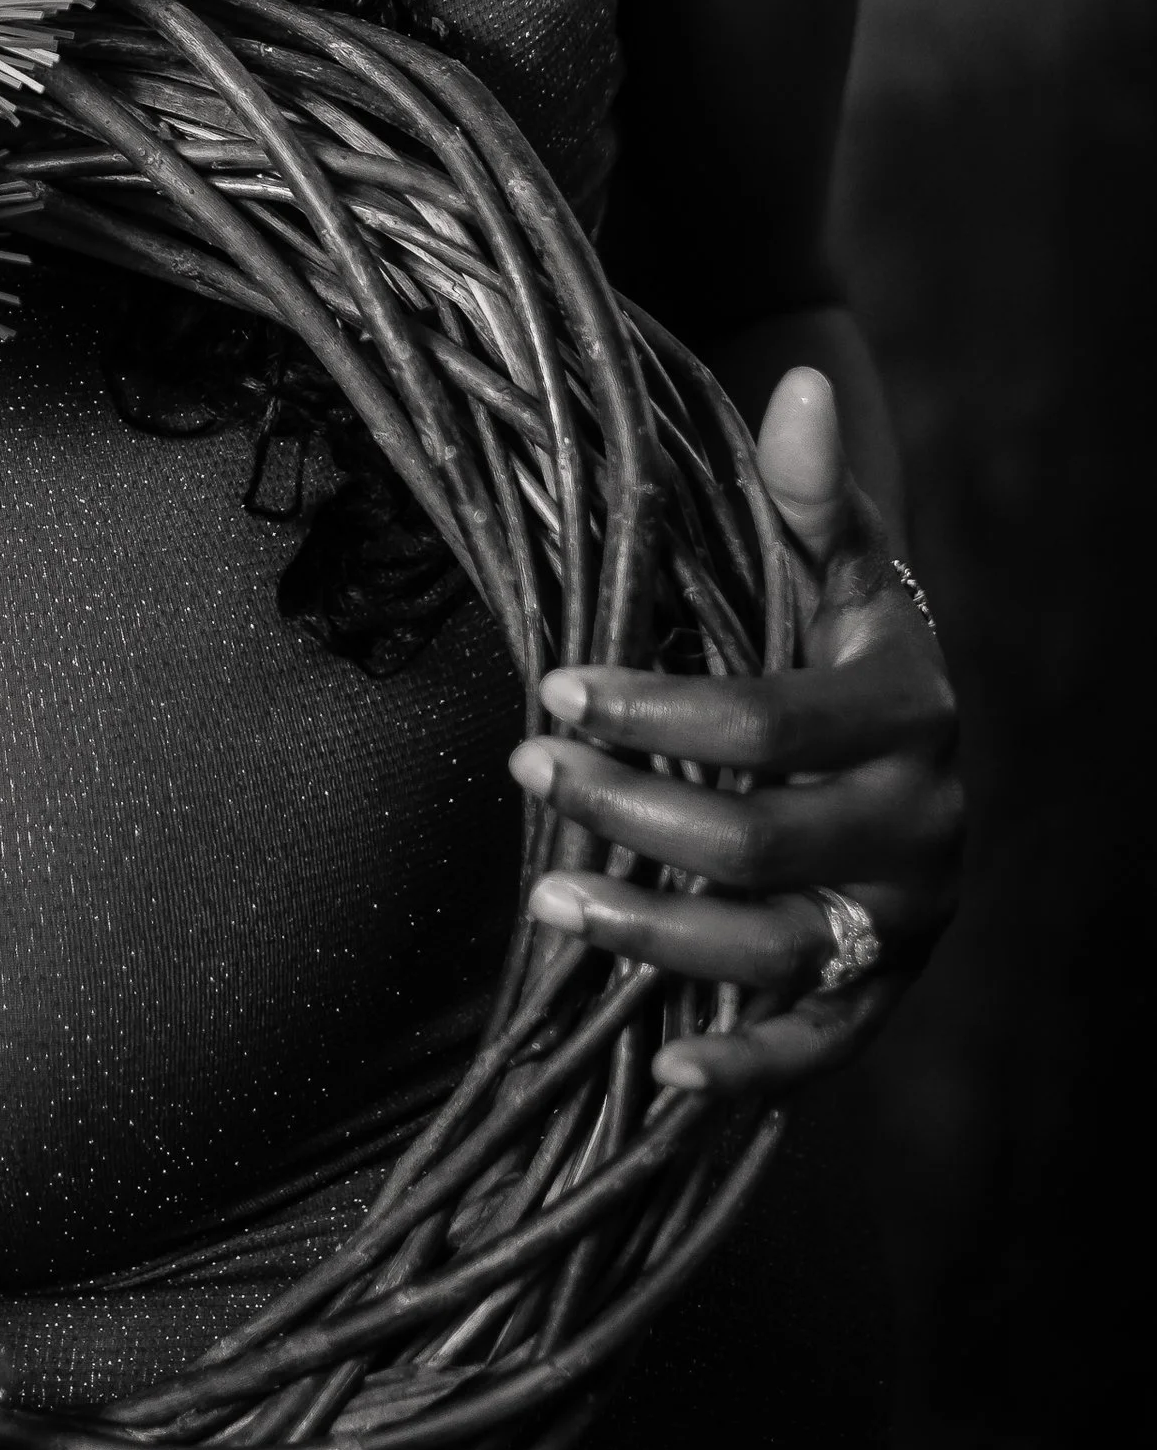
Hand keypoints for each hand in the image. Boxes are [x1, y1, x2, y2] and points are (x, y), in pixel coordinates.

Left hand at [509, 367, 961, 1098]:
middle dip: (629, 807)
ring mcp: (904, 919)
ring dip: (651, 934)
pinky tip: (663, 1072)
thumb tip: (800, 377)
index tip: (555, 685)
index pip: (771, 723)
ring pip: (771, 947)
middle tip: (526, 765)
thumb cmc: (837, 627)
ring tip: (543, 895)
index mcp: (912, 711)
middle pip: (757, 840)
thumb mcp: (829, 551)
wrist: (902, 723)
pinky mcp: (880, 988)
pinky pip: (820, 1046)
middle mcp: (923, 827)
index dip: (657, 709)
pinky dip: (748, 1068)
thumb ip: (806, 482)